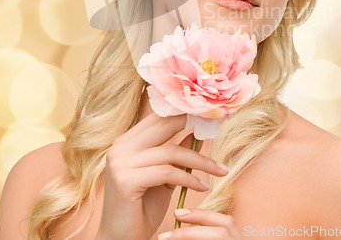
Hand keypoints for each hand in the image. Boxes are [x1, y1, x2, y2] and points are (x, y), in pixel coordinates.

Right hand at [95, 113, 227, 239]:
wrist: (120, 239)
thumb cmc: (142, 208)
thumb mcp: (164, 176)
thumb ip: (177, 153)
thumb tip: (197, 132)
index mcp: (126, 142)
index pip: (157, 117)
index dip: (183, 113)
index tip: (207, 114)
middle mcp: (120, 147)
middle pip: (164, 126)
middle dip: (193, 124)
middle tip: (216, 126)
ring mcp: (120, 162)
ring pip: (171, 152)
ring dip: (201, 161)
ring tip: (220, 170)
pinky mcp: (125, 180)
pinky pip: (167, 172)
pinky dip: (189, 178)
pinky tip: (202, 186)